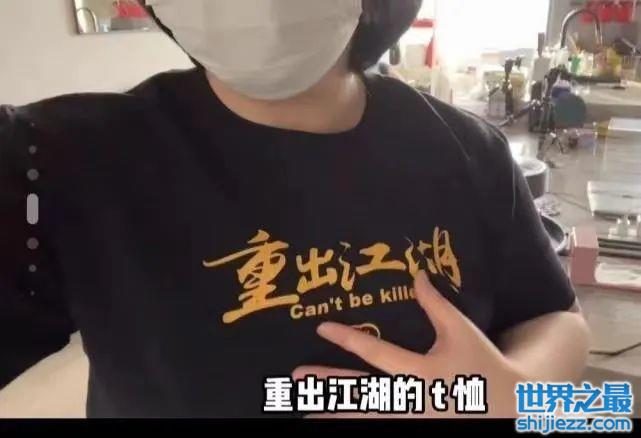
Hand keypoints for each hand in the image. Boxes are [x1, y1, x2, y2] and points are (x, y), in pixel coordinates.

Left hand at [293, 271, 527, 417]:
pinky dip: (358, 424)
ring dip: (334, 413)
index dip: (346, 338)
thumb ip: (435, 303)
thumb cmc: (484, 363)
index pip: (375, 352)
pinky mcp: (416, 431)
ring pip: (366, 418)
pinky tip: (335, 417)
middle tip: (297, 377)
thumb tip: (416, 273)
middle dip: (327, 386)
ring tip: (305, 410)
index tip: (321, 328)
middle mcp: (411, 401)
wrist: (511, 406)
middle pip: (360, 393)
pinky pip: (382, 428)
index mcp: (421, 372)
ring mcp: (412, 422)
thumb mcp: (461, 330)